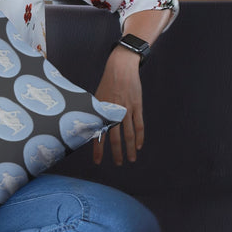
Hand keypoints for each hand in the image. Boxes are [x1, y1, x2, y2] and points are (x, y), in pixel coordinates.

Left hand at [92, 46, 143, 165]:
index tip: (97, 162)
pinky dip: (139, 136)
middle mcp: (114, 112)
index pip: (99, 134)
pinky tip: (138, 146)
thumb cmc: (107, 83)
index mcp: (102, 111)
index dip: (98, 150)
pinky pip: (139, 124)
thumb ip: (97, 112)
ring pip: (129, 134)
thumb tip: (91, 127)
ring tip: (131, 159)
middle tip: (118, 164)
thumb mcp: (97, 97)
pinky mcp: (137, 106)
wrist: (120, 68)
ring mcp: (127, 110)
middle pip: (115, 137)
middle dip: (116, 153)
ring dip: (130, 148)